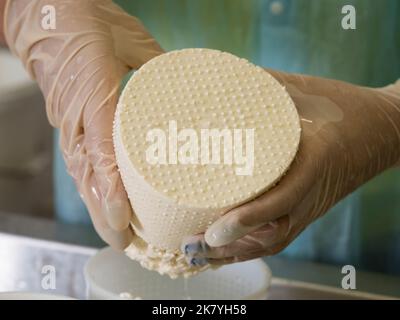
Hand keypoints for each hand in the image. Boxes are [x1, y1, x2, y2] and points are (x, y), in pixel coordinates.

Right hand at [5, 0, 163, 248]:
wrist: (44, 13)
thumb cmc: (86, 22)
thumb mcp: (131, 39)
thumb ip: (159, 67)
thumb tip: (186, 90)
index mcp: (93, 94)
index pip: (101, 152)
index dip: (112, 190)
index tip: (123, 217)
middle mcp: (77, 118)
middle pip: (89, 176)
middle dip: (106, 215)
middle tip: (128, 243)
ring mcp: (69, 125)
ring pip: (82, 176)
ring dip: (98, 209)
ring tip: (119, 235)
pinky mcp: (69, 125)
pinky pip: (80, 164)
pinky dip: (92, 190)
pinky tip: (105, 205)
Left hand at [182, 70, 399, 265]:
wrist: (383, 130)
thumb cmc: (345, 107)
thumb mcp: (306, 90)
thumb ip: (266, 84)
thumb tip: (219, 76)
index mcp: (315, 161)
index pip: (280, 200)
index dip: (246, 220)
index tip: (214, 232)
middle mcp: (312, 193)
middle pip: (270, 234)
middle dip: (229, 247)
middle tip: (190, 246)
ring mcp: (311, 207)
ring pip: (272, 242)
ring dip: (235, 253)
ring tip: (198, 253)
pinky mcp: (307, 210)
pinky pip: (278, 237)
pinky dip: (249, 247)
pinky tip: (225, 248)